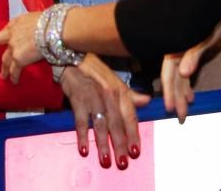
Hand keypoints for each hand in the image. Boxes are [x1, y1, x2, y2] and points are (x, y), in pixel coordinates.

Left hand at [0, 11, 42, 83]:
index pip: (6, 27)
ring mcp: (13, 48)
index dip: (2, 32)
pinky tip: (14, 81)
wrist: (51, 29)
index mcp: (16, 23)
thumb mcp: (34, 17)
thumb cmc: (47, 21)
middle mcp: (11, 35)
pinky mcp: (19, 59)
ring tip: (3, 76)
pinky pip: (15, 70)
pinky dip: (14, 76)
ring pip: (6, 60)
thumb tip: (31, 26)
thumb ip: (28, 23)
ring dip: (4, 69)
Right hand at [61, 54, 150, 168]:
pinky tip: (84, 149)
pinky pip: (80, 121)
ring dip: (103, 144)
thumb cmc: (96, 73)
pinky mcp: (78, 100)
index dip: (133, 134)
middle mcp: (109, 95)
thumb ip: (131, 95)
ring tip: (106, 160)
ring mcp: (93, 98)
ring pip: (100, 124)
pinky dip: (82, 136)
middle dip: (120, 144)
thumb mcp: (115, 81)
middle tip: (123, 162)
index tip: (136, 151)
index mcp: (120, 91)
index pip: (129, 116)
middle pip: (116, 124)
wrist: (73, 58)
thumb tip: (147, 101)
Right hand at [160, 13, 220, 122]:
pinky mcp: (191, 52)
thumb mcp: (206, 35)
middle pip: (173, 78)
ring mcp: (183, 52)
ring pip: (179, 77)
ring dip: (181, 94)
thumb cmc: (215, 18)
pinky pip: (185, 72)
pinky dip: (187, 85)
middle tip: (180, 118)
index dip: (169, 91)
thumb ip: (193, 54)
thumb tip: (184, 73)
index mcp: (175, 47)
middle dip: (176, 98)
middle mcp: (176, 50)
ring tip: (184, 111)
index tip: (170, 109)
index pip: (169, 73)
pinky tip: (190, 96)